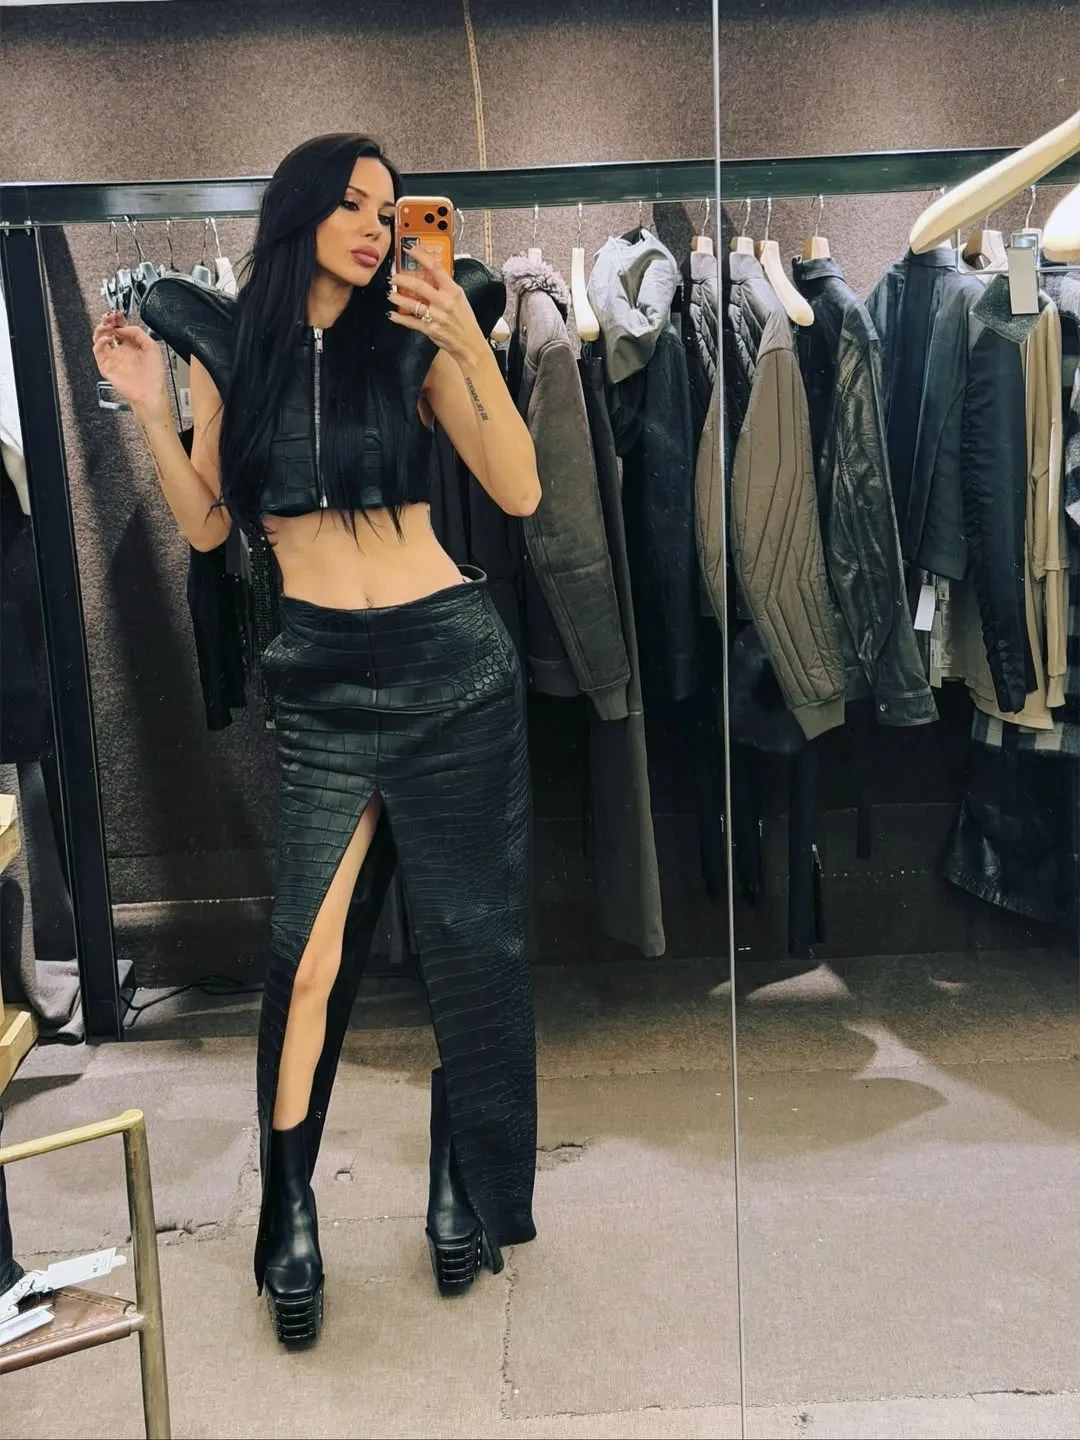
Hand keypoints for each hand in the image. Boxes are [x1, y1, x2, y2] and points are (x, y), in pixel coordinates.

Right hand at [92, 311, 167, 419]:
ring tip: (107, 325)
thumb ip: (137, 333)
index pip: (120, 327)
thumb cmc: (154, 375)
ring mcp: (112, 358)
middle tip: (110, 317)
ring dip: (101, 329)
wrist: (150, 392)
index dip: (117, 319)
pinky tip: (108, 338)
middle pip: (108, 331)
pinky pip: (98, 350)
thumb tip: (123, 327)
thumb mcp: (152, 347)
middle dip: (107, 321)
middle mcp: (121, 351)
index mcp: (131, 346)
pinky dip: (100, 341)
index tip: (118, 314)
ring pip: (99, 338)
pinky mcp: (106, 366)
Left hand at [388, 247, 485, 367]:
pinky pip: (411, 322)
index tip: (410, 249)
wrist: (470, 344)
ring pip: (411, 304)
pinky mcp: (430, 329)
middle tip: (393, 277)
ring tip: (390, 295)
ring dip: (397, 298)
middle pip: (418, 285)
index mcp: (453, 290)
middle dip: (401, 279)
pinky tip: (393, 315)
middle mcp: (444, 302)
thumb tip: (429, 274)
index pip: (435, 267)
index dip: (420, 256)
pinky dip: (400, 318)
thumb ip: (445, 286)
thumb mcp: (460, 298)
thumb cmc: (465, 320)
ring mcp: (436, 316)